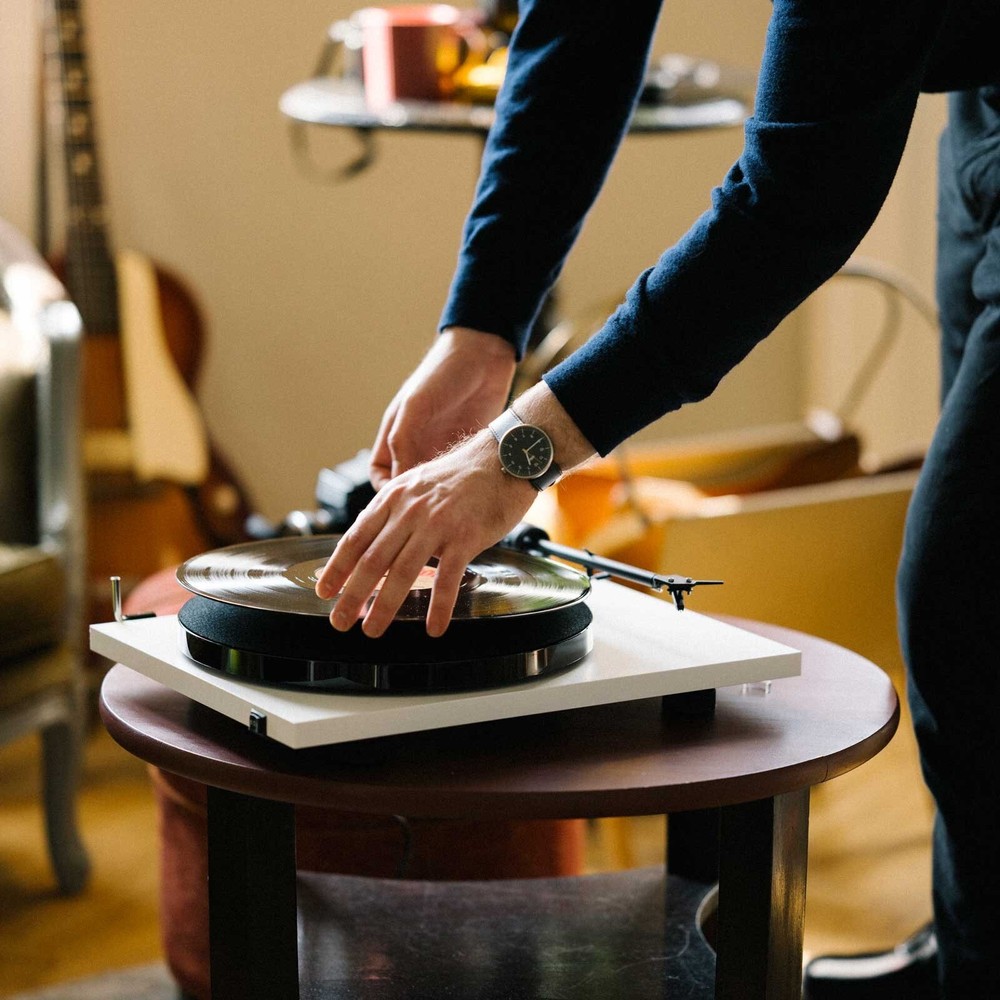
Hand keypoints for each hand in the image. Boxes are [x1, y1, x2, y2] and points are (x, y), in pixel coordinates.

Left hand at [315, 431, 535, 636]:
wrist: (503, 458)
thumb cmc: (462, 475)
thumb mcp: (416, 484)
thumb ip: (394, 511)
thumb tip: (372, 541)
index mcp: (393, 498)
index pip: (356, 537)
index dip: (337, 568)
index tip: (324, 591)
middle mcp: (409, 511)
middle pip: (373, 560)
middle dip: (352, 595)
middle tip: (340, 621)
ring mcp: (437, 524)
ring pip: (402, 572)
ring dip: (384, 606)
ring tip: (373, 629)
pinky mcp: (465, 537)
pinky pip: (448, 579)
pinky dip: (439, 607)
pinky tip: (434, 627)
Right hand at [368, 327, 516, 488]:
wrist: (484, 356)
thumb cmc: (442, 374)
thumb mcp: (415, 406)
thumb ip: (402, 441)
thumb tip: (399, 480)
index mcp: (396, 434)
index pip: (381, 474)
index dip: (384, 492)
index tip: (398, 502)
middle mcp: (417, 445)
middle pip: (408, 485)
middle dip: (414, 501)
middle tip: (427, 513)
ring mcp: (442, 449)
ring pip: (435, 485)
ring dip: (439, 496)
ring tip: (448, 504)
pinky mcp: (466, 449)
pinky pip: (459, 476)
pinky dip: (460, 486)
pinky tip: (467, 491)